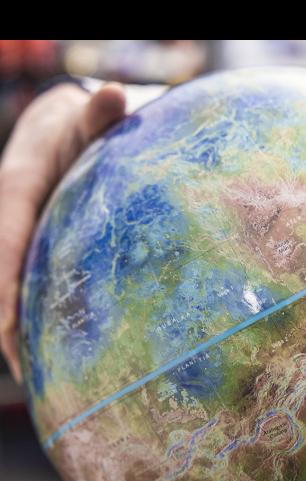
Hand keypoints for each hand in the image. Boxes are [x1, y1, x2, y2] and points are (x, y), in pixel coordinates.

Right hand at [0, 82, 125, 383]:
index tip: (10, 329)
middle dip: (6, 323)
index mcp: (16, 187)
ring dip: (16, 331)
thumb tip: (114, 94)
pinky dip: (29, 320)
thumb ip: (98, 117)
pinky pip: (24, 285)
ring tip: (40, 380)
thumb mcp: (87, 121)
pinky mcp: (27, 252)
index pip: (4, 240)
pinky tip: (49, 357)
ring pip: (7, 286)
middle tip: (27, 371)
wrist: (62, 132)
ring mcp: (15, 237)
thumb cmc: (82, 129)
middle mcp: (7, 216)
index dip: (5, 285)